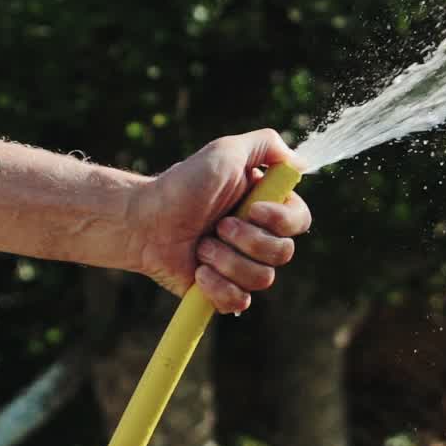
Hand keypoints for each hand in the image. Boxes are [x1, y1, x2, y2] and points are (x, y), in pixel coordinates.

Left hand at [130, 129, 310, 312]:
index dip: (281, 221)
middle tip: (217, 225)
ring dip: (227, 260)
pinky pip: (240, 301)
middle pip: (283, 253)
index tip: (251, 209)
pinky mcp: (223, 291)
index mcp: (266, 208)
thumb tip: (301, 163)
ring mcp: (242, 266)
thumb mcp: (226, 151)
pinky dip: (218, 287)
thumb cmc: (183, 184)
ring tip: (201, 247)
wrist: (144, 220)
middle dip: (247, 240)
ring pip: (263, 279)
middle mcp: (259, 238)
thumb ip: (267, 144)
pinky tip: (198, 271)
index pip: (300, 221)